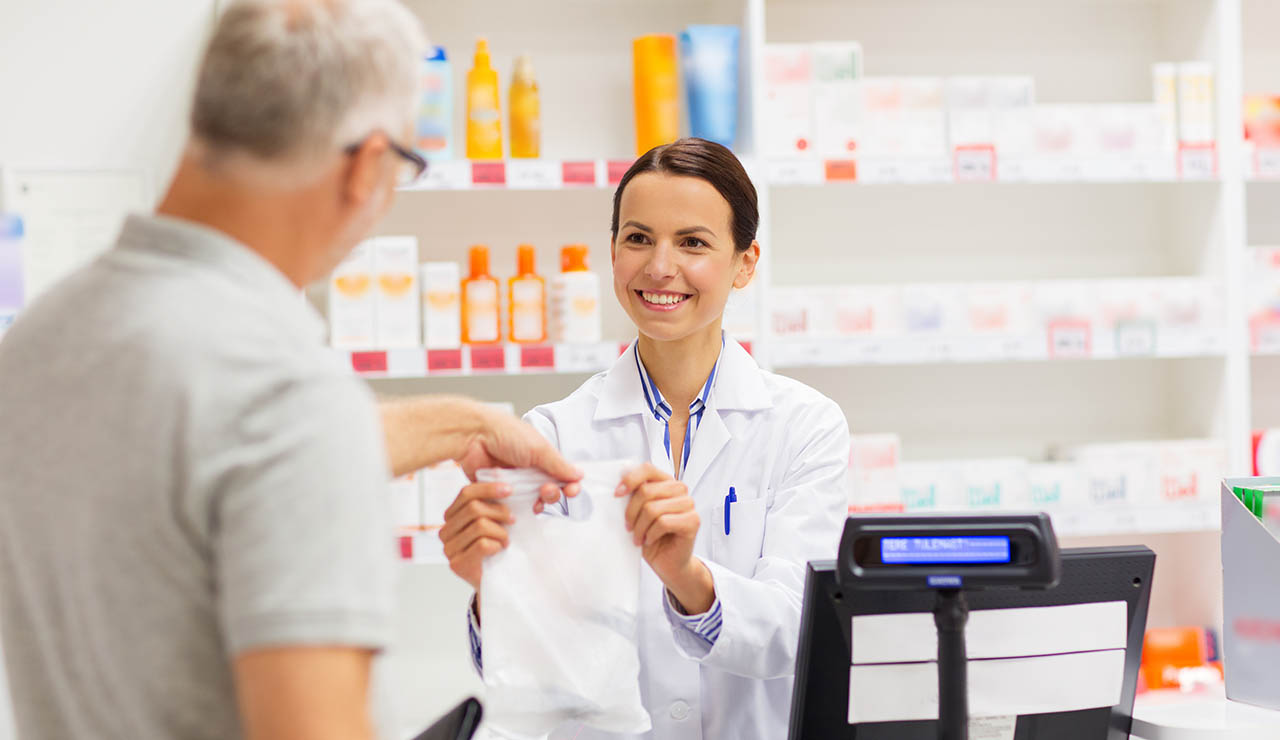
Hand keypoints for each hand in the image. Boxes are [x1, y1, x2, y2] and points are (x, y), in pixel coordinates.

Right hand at [440, 479, 564, 590]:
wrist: (497, 581)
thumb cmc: (497, 546)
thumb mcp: (495, 520)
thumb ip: (491, 504)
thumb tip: (505, 483)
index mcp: (452, 515)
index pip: (466, 493)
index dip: (489, 488)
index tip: (509, 490)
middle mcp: (446, 530)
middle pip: (473, 508)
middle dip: (500, 512)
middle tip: (514, 520)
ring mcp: (449, 548)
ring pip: (480, 525)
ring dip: (501, 532)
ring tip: (507, 540)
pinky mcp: (457, 564)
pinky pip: (482, 544)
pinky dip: (497, 545)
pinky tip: (499, 550)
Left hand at [457, 406, 580, 501]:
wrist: (473, 436)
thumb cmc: (505, 433)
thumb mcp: (538, 448)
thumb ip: (559, 465)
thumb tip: (579, 475)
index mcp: (541, 457)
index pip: (562, 476)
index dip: (569, 486)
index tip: (571, 491)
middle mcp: (529, 470)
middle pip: (549, 492)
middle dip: (553, 494)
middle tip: (546, 491)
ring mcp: (514, 482)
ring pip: (532, 501)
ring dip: (537, 502)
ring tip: (534, 499)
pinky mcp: (498, 492)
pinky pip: (511, 505)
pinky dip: (517, 508)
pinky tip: (518, 506)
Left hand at [618, 464, 713, 613]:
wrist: (669, 563)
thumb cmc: (651, 537)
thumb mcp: (638, 513)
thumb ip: (633, 496)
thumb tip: (617, 487)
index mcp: (665, 482)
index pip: (647, 468)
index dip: (630, 479)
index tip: (617, 494)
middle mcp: (679, 489)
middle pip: (646, 491)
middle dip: (631, 512)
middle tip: (628, 527)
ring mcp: (689, 504)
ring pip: (653, 509)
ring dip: (640, 527)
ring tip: (639, 537)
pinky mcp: (693, 521)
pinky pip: (663, 522)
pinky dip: (651, 534)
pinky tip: (650, 540)